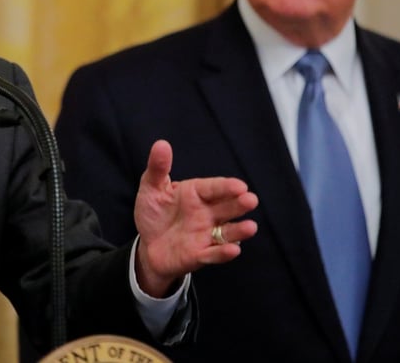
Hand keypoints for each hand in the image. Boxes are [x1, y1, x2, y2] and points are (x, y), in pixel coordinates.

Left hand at [133, 139, 258, 296]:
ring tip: (250, 227)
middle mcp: (206, 213)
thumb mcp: (151, 189)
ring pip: (227, 232)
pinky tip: (232, 250)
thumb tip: (161, 144)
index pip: (214, 188)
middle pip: (226, 208)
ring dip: (239, 231)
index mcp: (196, 194)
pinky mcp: (200, 255)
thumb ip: (158, 168)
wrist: (148, 245)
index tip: (239, 186)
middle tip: (250, 200)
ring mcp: (205, 235)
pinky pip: (213, 254)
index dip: (226, 187)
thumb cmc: (154, 213)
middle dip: (239, 204)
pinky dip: (223, 253)